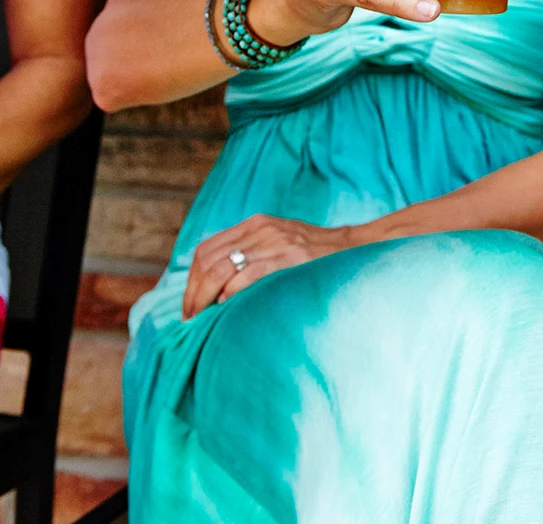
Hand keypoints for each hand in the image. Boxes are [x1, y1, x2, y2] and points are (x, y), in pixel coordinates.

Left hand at [182, 213, 354, 318]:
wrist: (353, 248)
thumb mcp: (278, 242)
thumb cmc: (314, 255)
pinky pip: (250, 274)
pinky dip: (232, 292)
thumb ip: (251, 253)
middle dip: (193, 292)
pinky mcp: (290, 257)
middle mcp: (260, 230)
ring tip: (202, 319)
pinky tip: (226, 306)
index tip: (189, 304)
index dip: (191, 280)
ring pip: (222, 268)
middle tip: (190, 318)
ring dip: (205, 297)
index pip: (206, 249)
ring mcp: (275, 242)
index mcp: (254, 225)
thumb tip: (218, 286)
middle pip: (209, 260)